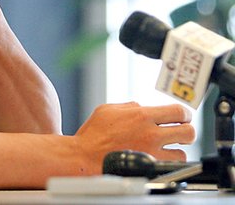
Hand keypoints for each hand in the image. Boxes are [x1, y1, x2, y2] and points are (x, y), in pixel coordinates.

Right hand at [74, 102, 194, 168]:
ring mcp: (151, 152)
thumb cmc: (92, 134)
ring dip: (176, 149)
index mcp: (141, 115)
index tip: (181, 117)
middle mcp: (150, 133)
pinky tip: (158, 159)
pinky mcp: (149, 167)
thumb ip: (129, 106)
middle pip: (188, 131)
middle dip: (186, 131)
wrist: (84, 156)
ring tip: (166, 148)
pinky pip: (171, 166)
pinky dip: (167, 163)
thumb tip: (141, 106)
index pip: (179, 111)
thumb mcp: (107, 109)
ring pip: (182, 152)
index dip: (184, 114)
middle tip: (179, 132)